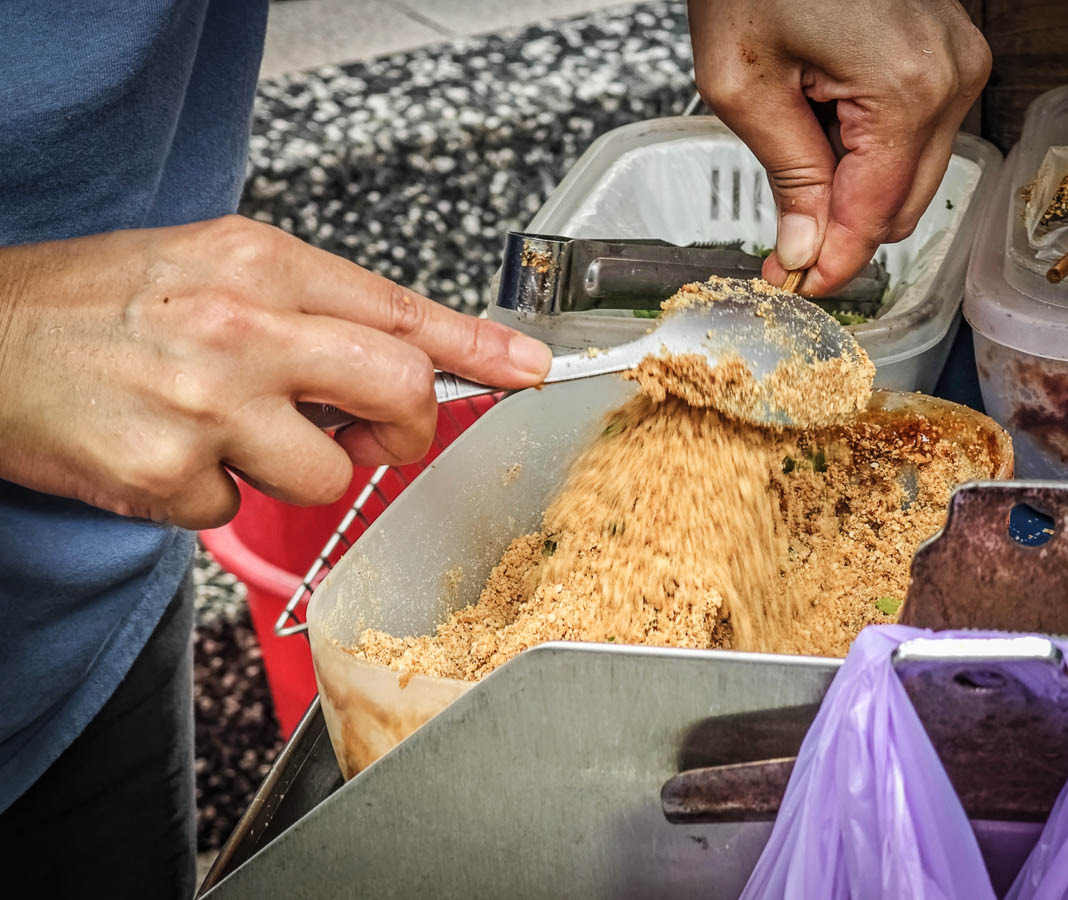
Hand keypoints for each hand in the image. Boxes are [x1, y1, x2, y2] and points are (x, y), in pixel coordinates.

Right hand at [0, 216, 551, 528]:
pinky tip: (174, 453)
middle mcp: (244, 331)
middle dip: (407, 427)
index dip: (481, 348)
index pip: (405, 311)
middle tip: (377, 431)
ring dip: (298, 468)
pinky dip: (219, 494)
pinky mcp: (169, 477)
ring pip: (330, 474)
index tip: (530, 369)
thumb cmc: (101, 304)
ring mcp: (208, 407)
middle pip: (400, 389)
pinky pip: (242, 510)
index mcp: (263, 267)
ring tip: (231, 432)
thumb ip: (314, 307)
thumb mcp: (216, 267)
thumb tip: (404, 352)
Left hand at [689, 0, 989, 294]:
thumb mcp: (743, 83)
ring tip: (795, 162)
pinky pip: (914, 133)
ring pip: (912, 174)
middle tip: (781, 246)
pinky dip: (868, 152)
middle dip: (843, 233)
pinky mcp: (947, 52)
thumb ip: (785, 175)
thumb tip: (804, 251)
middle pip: (904, 206)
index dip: (830, 265)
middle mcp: (951, 78)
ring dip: (854, 191)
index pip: (875, 216)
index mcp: (906, 89)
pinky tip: (821, 128)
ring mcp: (957, 61)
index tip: (792, 287)